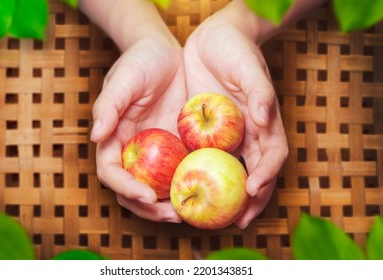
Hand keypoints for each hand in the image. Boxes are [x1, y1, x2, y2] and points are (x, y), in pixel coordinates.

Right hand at [92, 38, 185, 222]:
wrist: (166, 52)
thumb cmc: (140, 61)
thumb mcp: (124, 79)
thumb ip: (108, 106)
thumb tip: (95, 136)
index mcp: (114, 138)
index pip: (112, 172)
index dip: (126, 188)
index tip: (147, 195)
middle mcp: (133, 151)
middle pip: (133, 190)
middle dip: (150, 208)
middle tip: (175, 214)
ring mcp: (156, 152)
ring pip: (158, 188)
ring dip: (170, 204)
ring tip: (192, 211)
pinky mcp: (177, 148)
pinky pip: (181, 172)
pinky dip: (190, 186)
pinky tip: (207, 190)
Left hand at [183, 12, 288, 227]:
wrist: (213, 38)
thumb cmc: (236, 49)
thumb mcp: (248, 66)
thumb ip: (258, 91)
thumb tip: (263, 115)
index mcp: (264, 122)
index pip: (272, 156)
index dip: (267, 175)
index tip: (253, 192)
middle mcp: (248, 134)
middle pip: (254, 172)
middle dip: (250, 199)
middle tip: (238, 221)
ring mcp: (227, 135)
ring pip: (229, 172)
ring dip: (225, 195)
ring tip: (213, 216)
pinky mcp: (205, 132)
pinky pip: (204, 158)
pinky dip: (201, 176)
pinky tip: (188, 187)